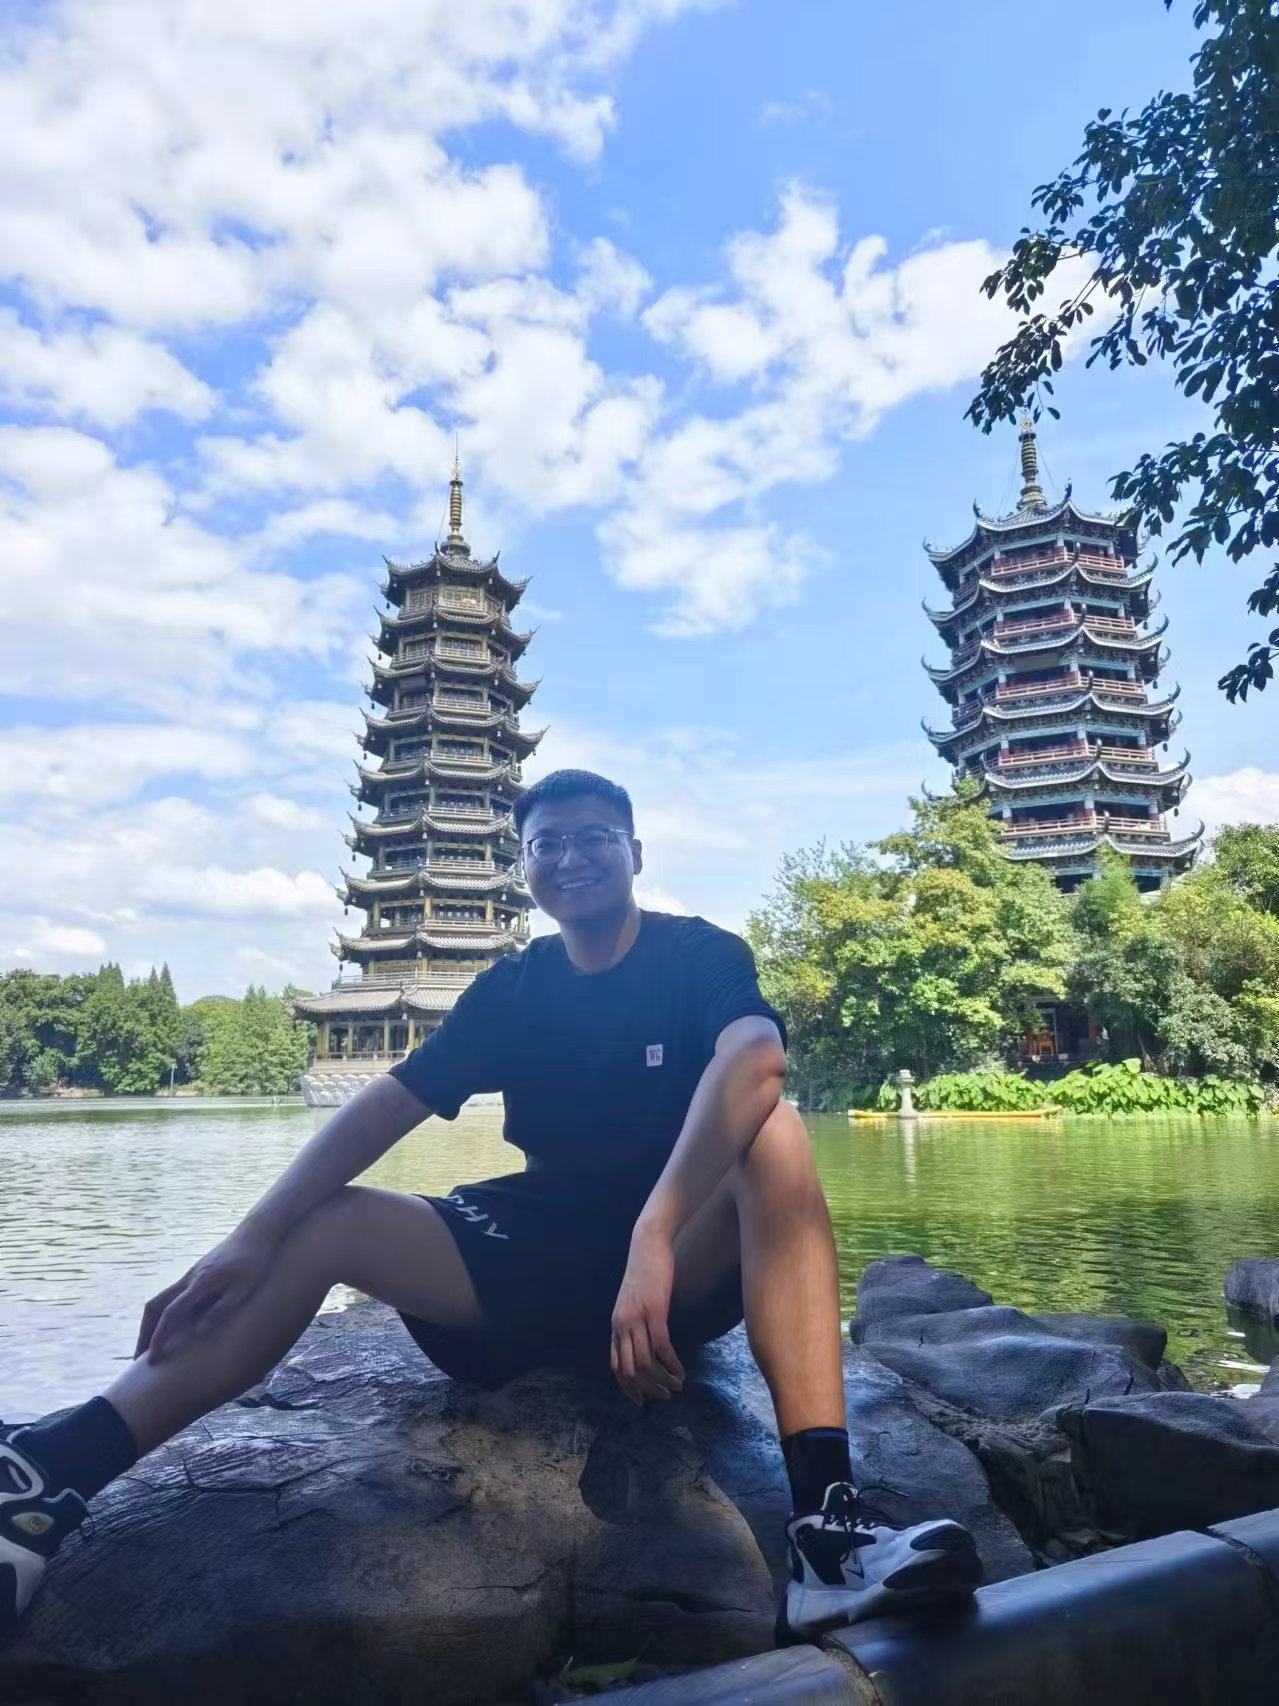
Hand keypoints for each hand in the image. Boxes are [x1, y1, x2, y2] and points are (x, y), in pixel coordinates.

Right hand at [135, 1223, 277, 1362]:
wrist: (256, 1232)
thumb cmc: (254, 1261)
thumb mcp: (244, 1289)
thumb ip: (221, 1310)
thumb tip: (199, 1332)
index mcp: (200, 1283)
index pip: (171, 1313)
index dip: (159, 1337)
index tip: (153, 1359)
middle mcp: (189, 1279)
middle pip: (154, 1306)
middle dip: (144, 1332)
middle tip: (139, 1358)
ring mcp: (190, 1275)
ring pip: (160, 1300)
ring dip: (151, 1323)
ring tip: (150, 1347)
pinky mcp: (196, 1274)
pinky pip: (171, 1296)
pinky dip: (163, 1314)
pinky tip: (170, 1328)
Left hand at [610, 1228, 684, 1406]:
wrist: (647, 1244)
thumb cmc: (644, 1270)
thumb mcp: (633, 1300)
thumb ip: (635, 1321)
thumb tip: (643, 1342)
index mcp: (616, 1325)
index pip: (615, 1366)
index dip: (627, 1388)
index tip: (641, 1401)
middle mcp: (622, 1325)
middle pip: (630, 1370)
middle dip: (647, 1389)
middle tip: (665, 1396)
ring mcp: (637, 1319)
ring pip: (645, 1363)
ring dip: (663, 1380)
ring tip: (677, 1385)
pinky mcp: (654, 1311)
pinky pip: (661, 1347)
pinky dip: (671, 1364)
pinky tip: (681, 1370)